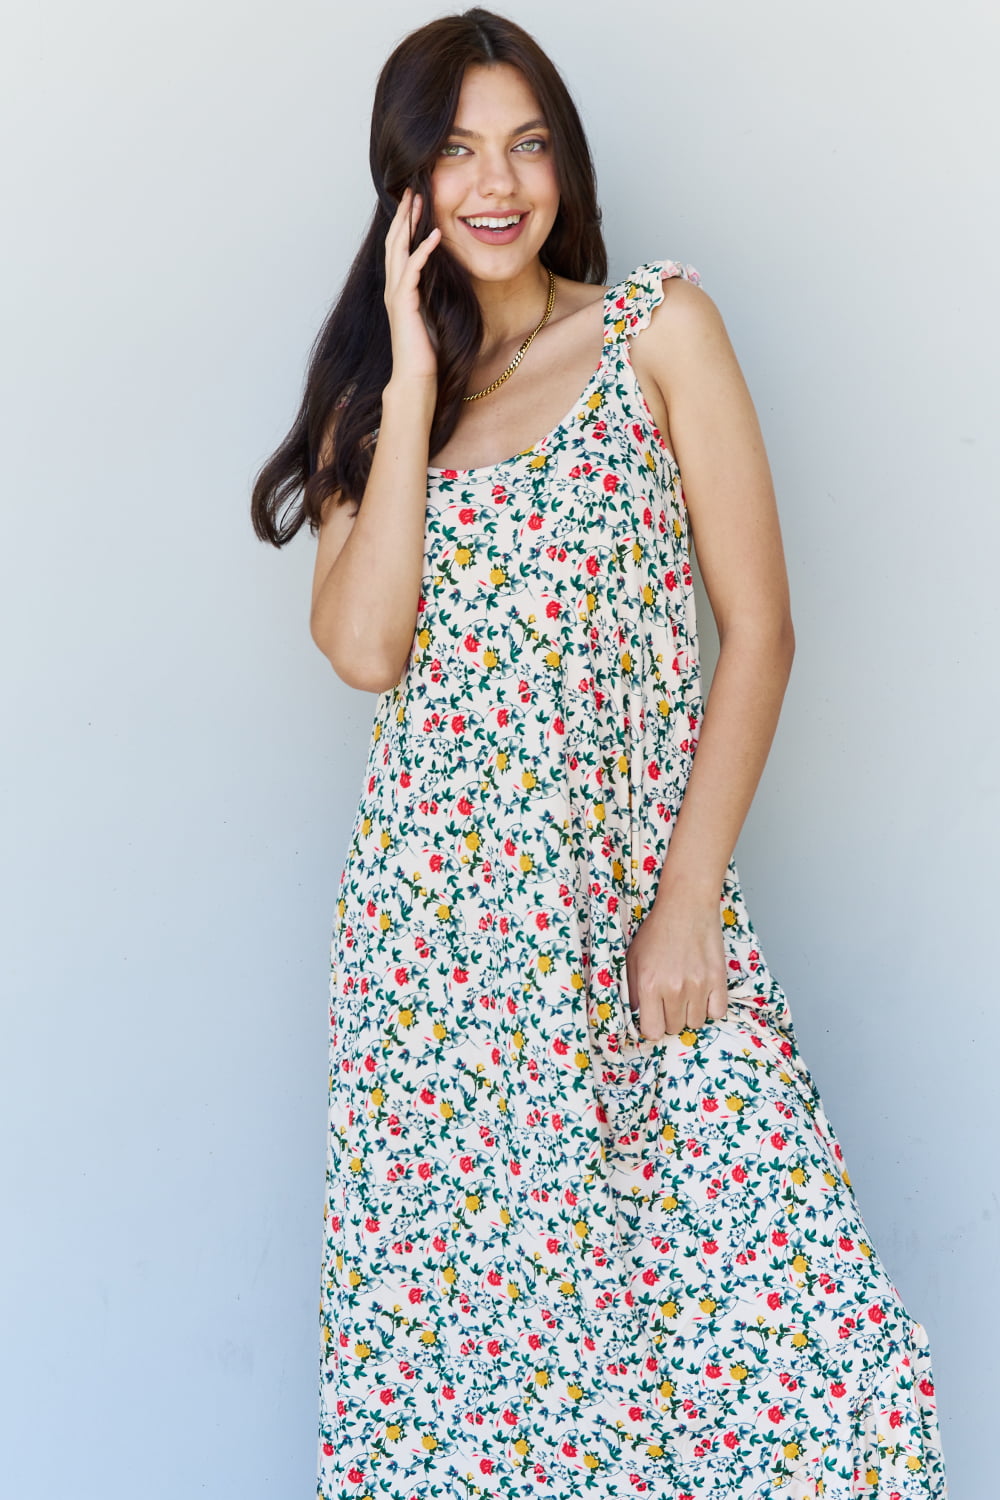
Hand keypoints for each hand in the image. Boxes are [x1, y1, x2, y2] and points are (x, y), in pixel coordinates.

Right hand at [383, 187, 441, 385]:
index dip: (405, 223)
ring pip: (398, 250)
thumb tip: (446, 277)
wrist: (416, 376)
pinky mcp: (404, 303)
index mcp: (399, 289)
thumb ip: (433, 293)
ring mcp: (396, 295)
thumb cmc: (426, 351)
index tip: (415, 202)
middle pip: (394, 241)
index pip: (399, 248)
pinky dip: (422, 251)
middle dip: (403, 214)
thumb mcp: (432, 313)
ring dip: (408, 224)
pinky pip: (412, 270)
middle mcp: (393, 288)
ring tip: (418, 201)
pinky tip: (434, 235)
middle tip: (411, 190)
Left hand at [624, 891, 728, 1037]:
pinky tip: (702, 993)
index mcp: (649, 984)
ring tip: (686, 992)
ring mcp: (699, 985)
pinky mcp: (718, 980)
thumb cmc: (657, 931)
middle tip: (669, 999)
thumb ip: (632, 991)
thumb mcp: (633, 959)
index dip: (651, 1026)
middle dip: (670, 1017)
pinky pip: (717, 1013)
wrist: (686, 906)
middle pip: (674, 1028)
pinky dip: (710, 1007)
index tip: (653, 1017)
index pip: (652, 1031)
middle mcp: (674, 988)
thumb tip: (637, 1016)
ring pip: (695, 1023)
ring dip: (689, 1012)